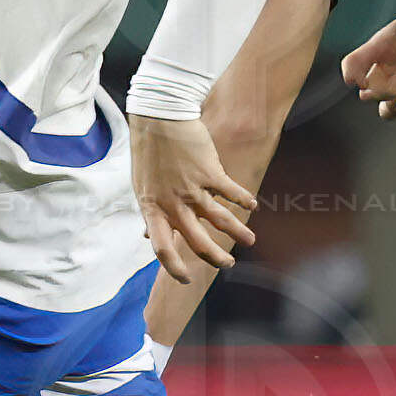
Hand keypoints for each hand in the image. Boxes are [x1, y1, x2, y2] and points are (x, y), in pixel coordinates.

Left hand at [130, 112, 256, 277]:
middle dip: (216, 257)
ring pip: (221, 220)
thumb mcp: (142, 187)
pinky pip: (232, 192)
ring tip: (251, 241)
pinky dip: (244, 200)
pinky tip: (252, 206)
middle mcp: (173, 203)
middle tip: (228, 264)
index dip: (174, 267)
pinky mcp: (210, 173)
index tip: (187, 278)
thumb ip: (151, 213)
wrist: (159, 117)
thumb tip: (148, 236)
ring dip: (238, 233)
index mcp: (153, 209)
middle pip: (197, 241)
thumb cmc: (149, 153)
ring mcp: (192, 189)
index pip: (162, 248)